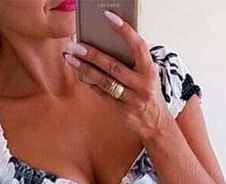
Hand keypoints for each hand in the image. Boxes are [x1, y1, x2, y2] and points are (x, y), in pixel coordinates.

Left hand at [62, 13, 169, 141]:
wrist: (155, 123)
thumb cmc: (149, 93)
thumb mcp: (149, 74)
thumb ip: (135, 61)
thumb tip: (113, 43)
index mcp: (150, 70)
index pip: (138, 45)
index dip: (124, 30)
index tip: (109, 17)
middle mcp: (141, 84)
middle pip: (113, 66)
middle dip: (92, 54)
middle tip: (75, 44)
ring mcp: (129, 98)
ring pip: (104, 81)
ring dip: (85, 68)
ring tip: (70, 57)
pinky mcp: (119, 109)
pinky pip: (101, 93)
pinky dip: (89, 82)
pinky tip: (79, 72)